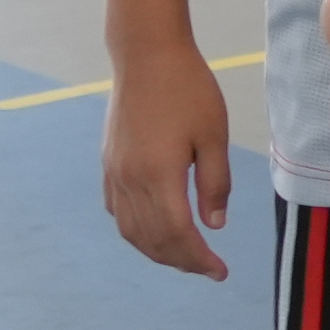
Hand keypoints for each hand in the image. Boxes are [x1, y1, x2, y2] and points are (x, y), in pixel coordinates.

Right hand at [99, 40, 234, 278]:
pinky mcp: (109, 163)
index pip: (178, 234)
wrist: (147, 57)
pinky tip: (156, 230)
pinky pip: (118, 211)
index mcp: (158, 175)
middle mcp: (130, 180)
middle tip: (209, 269)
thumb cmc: (189, 91)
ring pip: (131, 230)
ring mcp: (114, 172)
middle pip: (152, 239)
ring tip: (186, 256)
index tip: (220, 272)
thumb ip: (215, 184)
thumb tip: (214, 226)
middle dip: (181, 260)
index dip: (199, 259)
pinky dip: (136, 230)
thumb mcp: (214, 136)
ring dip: (157, 250)